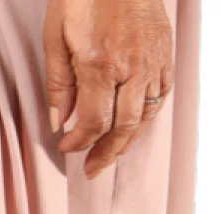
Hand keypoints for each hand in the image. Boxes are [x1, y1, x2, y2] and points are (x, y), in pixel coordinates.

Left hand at [44, 0, 173, 178]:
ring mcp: (153, 59)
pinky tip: (132, 127)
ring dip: (127, 141)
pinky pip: (160, 95)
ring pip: (145, 115)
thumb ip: (58, 84)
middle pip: (123, 127)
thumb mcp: (56, 36)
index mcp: (101, 63)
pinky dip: (146, 117)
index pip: (94, 122)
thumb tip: (59, 122)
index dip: (80, 142)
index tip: (67, 147)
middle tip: (92, 170)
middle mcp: (132, 65)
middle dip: (105, 153)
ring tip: (110, 155)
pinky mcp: (165, 52)